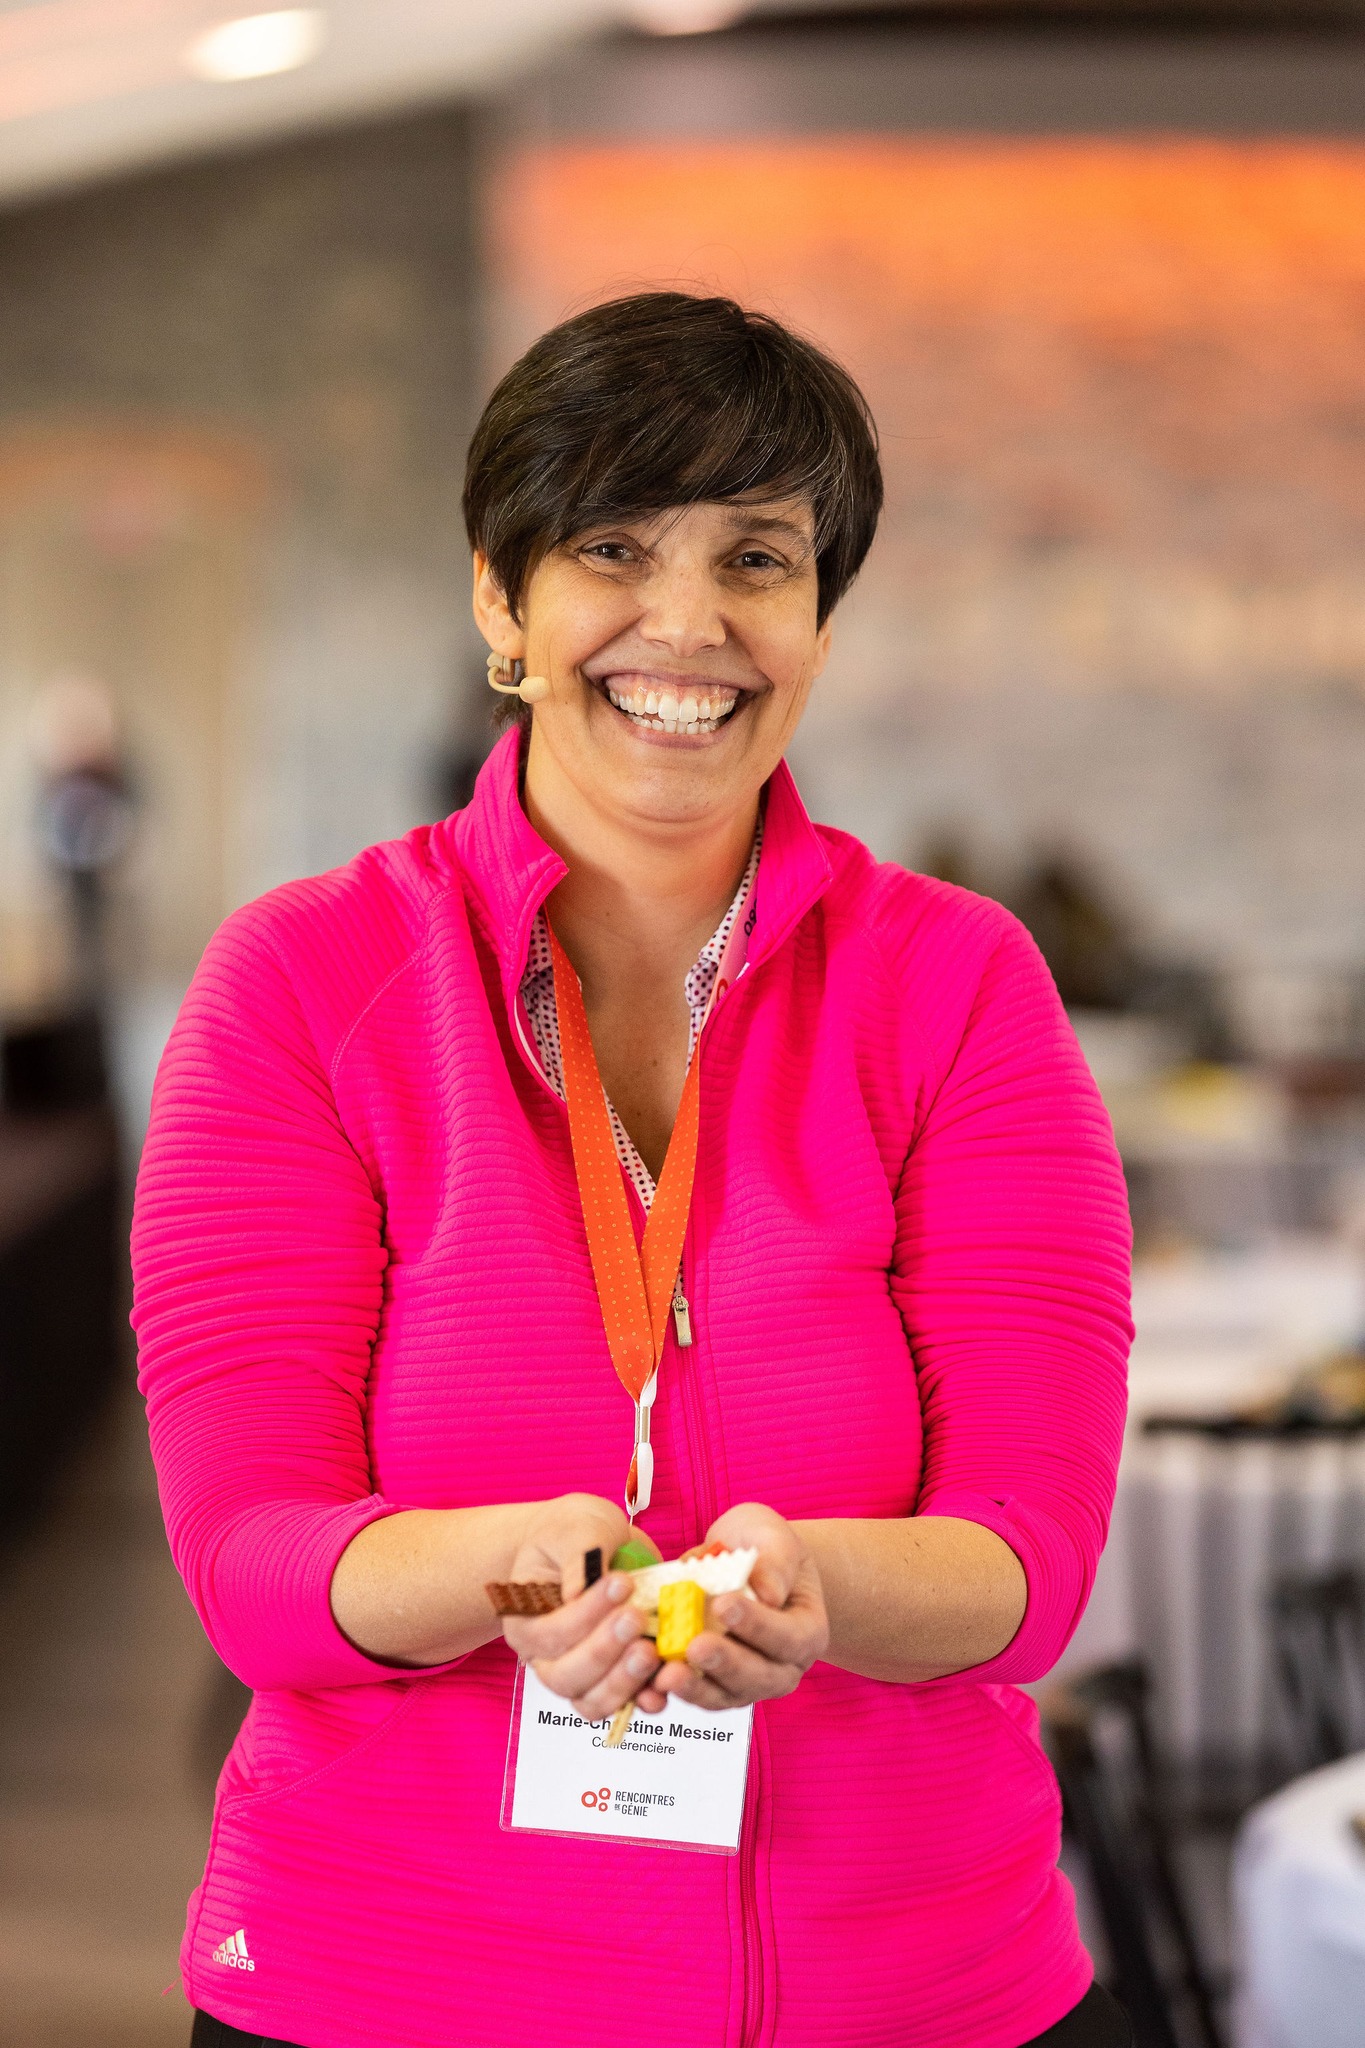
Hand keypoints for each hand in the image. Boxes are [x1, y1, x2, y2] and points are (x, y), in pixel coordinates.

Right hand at [500, 1494, 667, 1722]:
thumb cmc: (573, 1532)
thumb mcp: (575, 1527)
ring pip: (593, 1701)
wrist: (592, 1544)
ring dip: (623, 1682)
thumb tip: (580, 1591)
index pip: (550, 1632)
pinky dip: (644, 1698)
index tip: (622, 1582)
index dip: (586, 1613)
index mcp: (526, 1620)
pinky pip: (624, 1703)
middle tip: (636, 1618)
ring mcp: (580, 1674)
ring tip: (652, 1651)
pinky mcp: (614, 1678)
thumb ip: (579, 1555)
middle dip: (604, 1651)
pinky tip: (663, 1683)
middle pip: (566, 1677)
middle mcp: (545, 1657)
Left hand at [658, 1502, 828, 1711]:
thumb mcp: (773, 1536)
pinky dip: (671, 1692)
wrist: (741, 1558)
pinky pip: (695, 1695)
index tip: (724, 1605)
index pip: (789, 1637)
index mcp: (807, 1630)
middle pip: (759, 1677)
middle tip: (695, 1646)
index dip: (758, 1626)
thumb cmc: (762, 1545)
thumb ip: (776, 1562)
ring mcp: (747, 1682)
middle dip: (725, 1663)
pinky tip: (649, 1683)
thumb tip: (767, 1594)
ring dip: (696, 1687)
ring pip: (725, 1695)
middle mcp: (782, 1666)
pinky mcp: (712, 1686)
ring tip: (668, 1674)